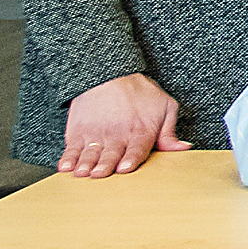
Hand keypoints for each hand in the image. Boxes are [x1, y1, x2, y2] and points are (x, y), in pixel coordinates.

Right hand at [58, 73, 188, 178]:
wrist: (108, 74)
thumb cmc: (139, 92)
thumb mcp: (165, 106)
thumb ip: (170, 132)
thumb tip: (183, 148)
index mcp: (139, 131)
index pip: (135, 149)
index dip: (130, 160)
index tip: (124, 169)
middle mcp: (116, 134)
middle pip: (110, 154)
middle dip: (104, 165)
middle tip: (99, 174)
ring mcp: (95, 134)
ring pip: (89, 153)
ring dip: (85, 165)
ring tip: (81, 173)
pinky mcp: (78, 133)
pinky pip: (71, 149)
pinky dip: (67, 158)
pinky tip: (65, 167)